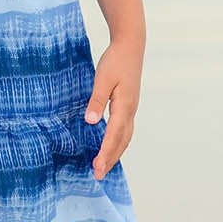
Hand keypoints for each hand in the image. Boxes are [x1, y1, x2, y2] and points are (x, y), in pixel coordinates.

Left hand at [85, 39, 142, 179]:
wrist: (130, 46)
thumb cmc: (115, 61)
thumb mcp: (102, 79)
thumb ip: (97, 100)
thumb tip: (91, 122)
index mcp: (124, 107)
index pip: (113, 136)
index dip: (106, 154)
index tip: (98, 169)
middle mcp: (130, 111)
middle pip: (121, 141)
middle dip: (110, 159)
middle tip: (98, 175)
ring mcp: (131, 109)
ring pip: (125, 137)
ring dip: (115, 152)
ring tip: (104, 166)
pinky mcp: (128, 105)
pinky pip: (125, 129)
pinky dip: (118, 142)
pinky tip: (110, 145)